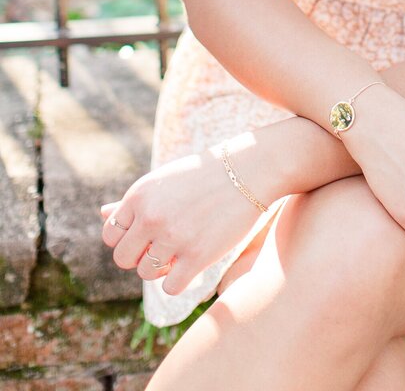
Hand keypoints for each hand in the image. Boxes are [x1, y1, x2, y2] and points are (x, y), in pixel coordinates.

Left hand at [100, 132, 277, 295]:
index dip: (128, 238)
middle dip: (140, 257)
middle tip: (163, 246)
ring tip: (180, 251)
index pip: (111, 235)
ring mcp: (173, 237)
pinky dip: (178, 280)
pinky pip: (169, 287)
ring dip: (161, 268)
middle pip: (124, 259)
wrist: (248, 170)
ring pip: (146, 273)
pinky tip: (191, 263)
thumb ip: (132, 202)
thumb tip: (102, 214)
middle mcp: (151, 217)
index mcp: (139, 195)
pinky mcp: (197, 256)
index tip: (147, 233)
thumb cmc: (202, 175)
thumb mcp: (163, 182)